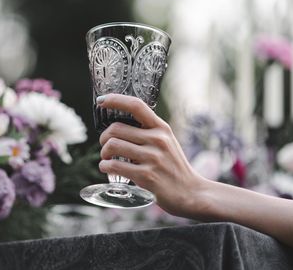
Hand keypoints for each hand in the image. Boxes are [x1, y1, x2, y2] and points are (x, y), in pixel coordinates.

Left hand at [97, 93, 207, 217]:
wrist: (190, 193)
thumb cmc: (174, 167)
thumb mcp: (167, 142)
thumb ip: (148, 132)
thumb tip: (118, 127)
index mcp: (161, 128)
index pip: (136, 106)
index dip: (116, 100)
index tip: (101, 101)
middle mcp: (157, 140)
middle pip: (116, 128)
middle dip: (103, 138)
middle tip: (105, 146)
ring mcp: (152, 158)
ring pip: (113, 145)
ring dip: (104, 153)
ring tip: (106, 159)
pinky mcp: (146, 176)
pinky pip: (114, 166)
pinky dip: (105, 166)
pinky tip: (107, 168)